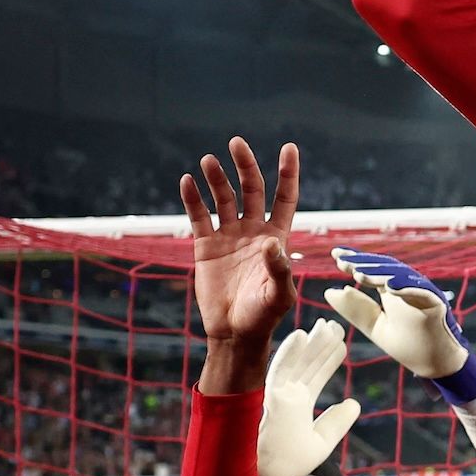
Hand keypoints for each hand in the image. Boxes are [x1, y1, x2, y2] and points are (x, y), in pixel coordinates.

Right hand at [181, 137, 298, 350]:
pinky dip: (193, 198)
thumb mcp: (279, 294)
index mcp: (276, 237)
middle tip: (237, 143)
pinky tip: (187, 181)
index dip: (287, 173)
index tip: (288, 147)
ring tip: (209, 160)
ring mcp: (228, 236)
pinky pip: (198, 217)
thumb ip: (278, 268)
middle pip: (251, 189)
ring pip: (223, 198)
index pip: (285, 197)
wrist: (233, 332)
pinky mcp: (205, 246)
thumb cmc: (263, 315)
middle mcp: (253, 230)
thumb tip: (270, 242)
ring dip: (217, 178)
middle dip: (245, 166)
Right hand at [257, 323, 359, 475]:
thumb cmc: (289, 466)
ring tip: (327, 326)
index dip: (329, 359)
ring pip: (297, 362)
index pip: (316, 376)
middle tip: (335, 325)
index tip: (342, 342)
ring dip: (311, 343)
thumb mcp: (321, 442)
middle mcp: (288, 396)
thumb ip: (337, 422)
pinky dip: (289, 352)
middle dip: (322, 345)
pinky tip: (301, 335)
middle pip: (308, 364)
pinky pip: (280, 371)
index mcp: (298, 405)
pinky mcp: (269, 398)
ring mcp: (278, 395)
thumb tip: (355, 403)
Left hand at [325, 247, 470, 379]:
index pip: (373, 269)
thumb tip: (330, 291)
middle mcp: (408, 287)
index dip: (356, 260)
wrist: (434, 365)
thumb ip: (355, 310)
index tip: (335, 254)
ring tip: (359, 275)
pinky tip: (390, 287)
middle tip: (342, 261)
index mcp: (393, 290)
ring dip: (380, 274)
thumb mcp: (374, 327)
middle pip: (386, 268)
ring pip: (402, 277)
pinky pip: (422, 292)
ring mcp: (423, 293)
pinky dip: (407, 288)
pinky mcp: (437, 304)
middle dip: (364, 263)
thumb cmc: (409, 346)